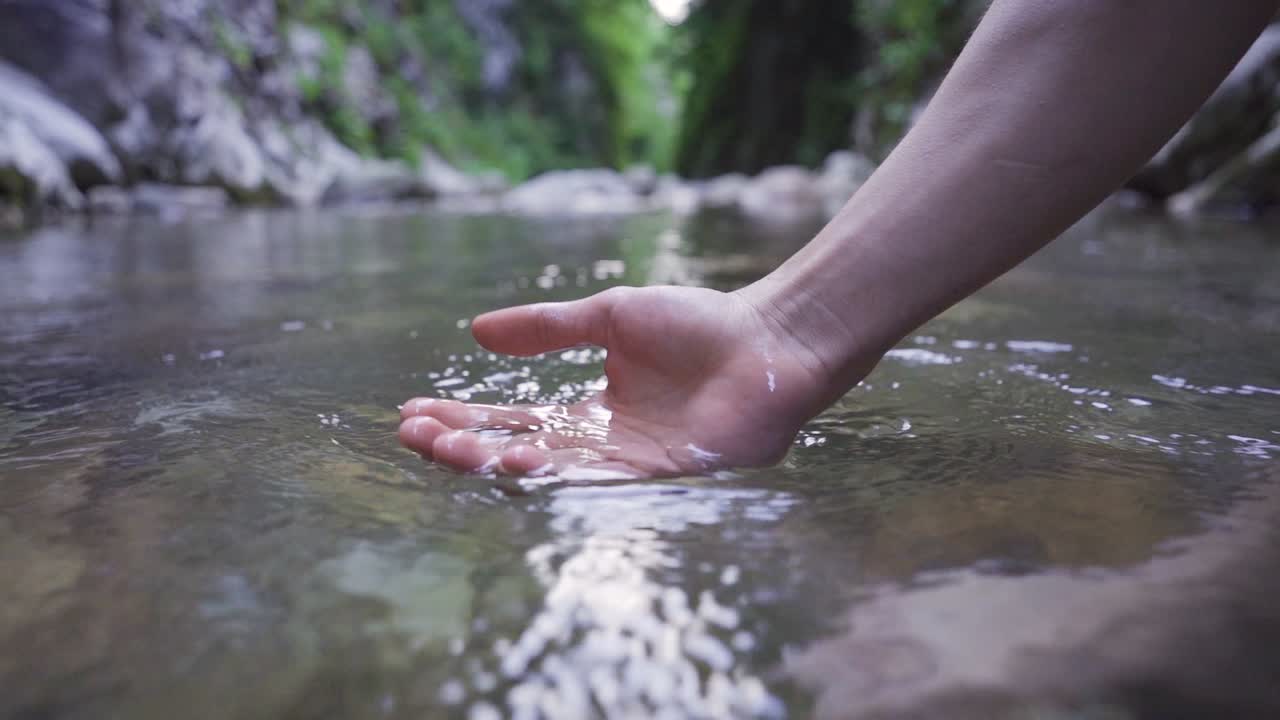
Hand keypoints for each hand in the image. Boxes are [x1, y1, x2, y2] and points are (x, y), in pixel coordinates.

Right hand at [398, 285, 861, 478]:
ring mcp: (628, 464)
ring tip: (444, 449)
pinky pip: (597, 479)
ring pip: (548, 471)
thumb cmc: (698, 324)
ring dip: (491, 461)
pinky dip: (554, 472)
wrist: (766, 340)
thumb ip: (547, 329)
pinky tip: (513, 460)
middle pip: (517, 451)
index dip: (461, 419)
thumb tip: (475, 331)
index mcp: (587, 412)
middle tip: (413, 437)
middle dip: (461, 446)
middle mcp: (600, 445)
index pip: (509, 421)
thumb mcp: (609, 318)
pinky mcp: (659, 474)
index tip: (410, 413)